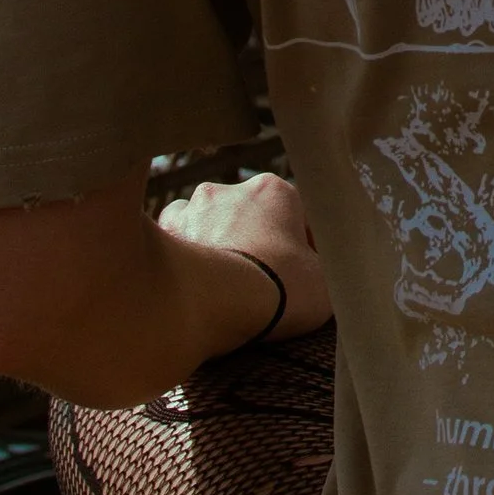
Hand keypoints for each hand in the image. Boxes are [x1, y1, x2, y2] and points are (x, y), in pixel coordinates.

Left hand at [156, 171, 333, 347]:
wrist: (221, 305)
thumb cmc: (282, 289)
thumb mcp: (329, 281)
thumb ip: (330, 266)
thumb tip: (329, 272)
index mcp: (275, 191)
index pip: (294, 214)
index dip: (302, 247)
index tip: (300, 277)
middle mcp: (230, 190)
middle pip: (248, 215)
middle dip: (253, 241)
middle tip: (258, 281)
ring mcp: (192, 208)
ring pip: (207, 222)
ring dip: (216, 243)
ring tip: (222, 283)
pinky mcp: (163, 233)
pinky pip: (176, 240)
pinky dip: (184, 256)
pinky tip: (193, 281)